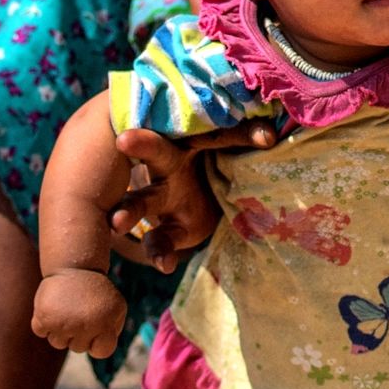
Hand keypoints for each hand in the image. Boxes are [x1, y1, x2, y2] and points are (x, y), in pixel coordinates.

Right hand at [33, 268, 128, 355]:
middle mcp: (84, 325)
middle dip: (78, 334)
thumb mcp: (117, 306)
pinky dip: (44, 322)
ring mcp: (62, 323)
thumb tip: (100, 350)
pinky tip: (53, 307)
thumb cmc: (96, 290)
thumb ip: (114, 330)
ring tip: (67, 309)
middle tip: (79, 312)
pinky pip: (41, 331)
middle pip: (78, 348)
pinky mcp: (43, 316)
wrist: (75, 266)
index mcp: (105, 323)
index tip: (96, 328)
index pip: (102, 352)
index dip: (97, 342)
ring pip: (57, 343)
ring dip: (60, 330)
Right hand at [108, 117, 277, 269]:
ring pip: (144, 199)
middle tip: (124, 140)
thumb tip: (271, 136)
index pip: (203, 124)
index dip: (224, 124)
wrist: (208, 192)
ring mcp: (165, 197)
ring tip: (117, 221)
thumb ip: (245, 136)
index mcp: (188, 136)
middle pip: (155, 150)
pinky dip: (161, 251)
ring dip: (130, 210)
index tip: (235, 127)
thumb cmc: (215, 156)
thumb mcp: (228, 144)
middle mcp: (170, 164)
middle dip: (141, 144)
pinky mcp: (172, 228)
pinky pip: (161, 240)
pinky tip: (164, 264)